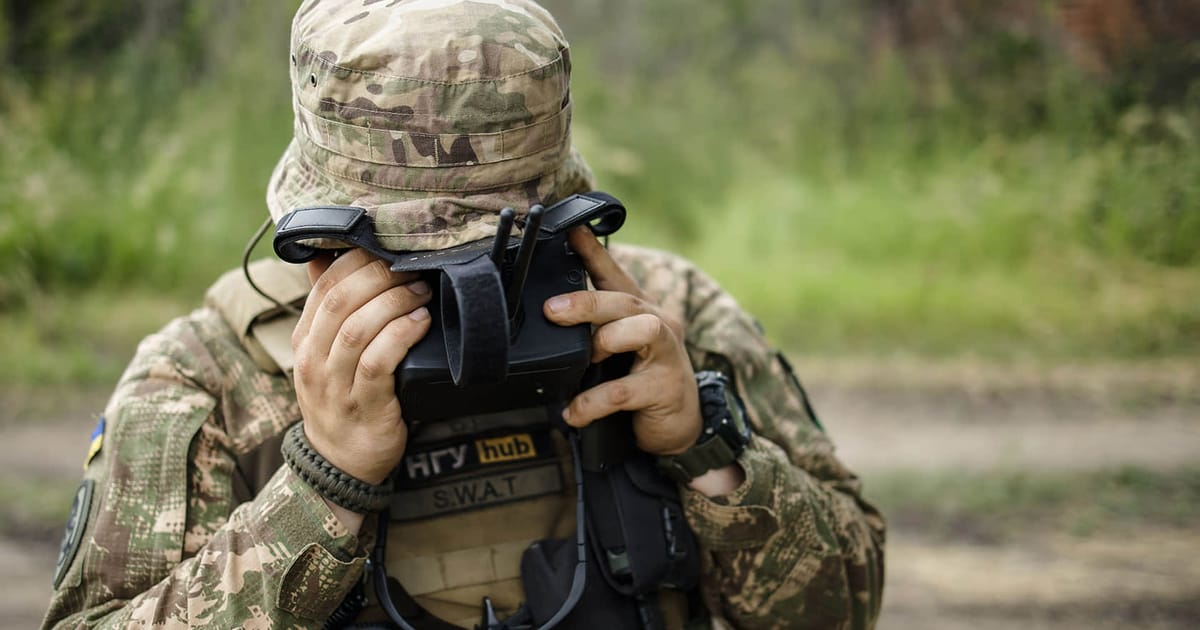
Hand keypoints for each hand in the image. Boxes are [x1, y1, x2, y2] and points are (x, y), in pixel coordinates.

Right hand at [291, 249, 432, 487]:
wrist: (341, 464)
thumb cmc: (343, 400)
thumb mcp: (327, 354)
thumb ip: (330, 310)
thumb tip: (327, 258)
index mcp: (305, 340)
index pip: (323, 287)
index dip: (357, 262)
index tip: (387, 249)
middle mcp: (314, 359)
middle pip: (340, 301)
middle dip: (380, 276)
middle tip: (412, 267)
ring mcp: (335, 384)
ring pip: (357, 328)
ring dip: (394, 302)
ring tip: (421, 291)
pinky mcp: (364, 404)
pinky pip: (378, 361)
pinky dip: (400, 335)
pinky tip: (420, 323)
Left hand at [543, 228, 701, 455]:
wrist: (682, 426)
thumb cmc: (644, 382)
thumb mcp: (618, 352)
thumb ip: (594, 332)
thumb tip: (550, 318)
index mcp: (643, 312)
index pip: (617, 275)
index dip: (594, 253)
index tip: (571, 231)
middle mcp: (661, 325)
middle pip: (625, 301)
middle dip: (587, 302)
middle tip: (552, 310)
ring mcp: (669, 355)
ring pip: (640, 331)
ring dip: (605, 341)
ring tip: (584, 361)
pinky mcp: (667, 388)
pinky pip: (624, 390)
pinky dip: (593, 401)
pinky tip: (574, 411)